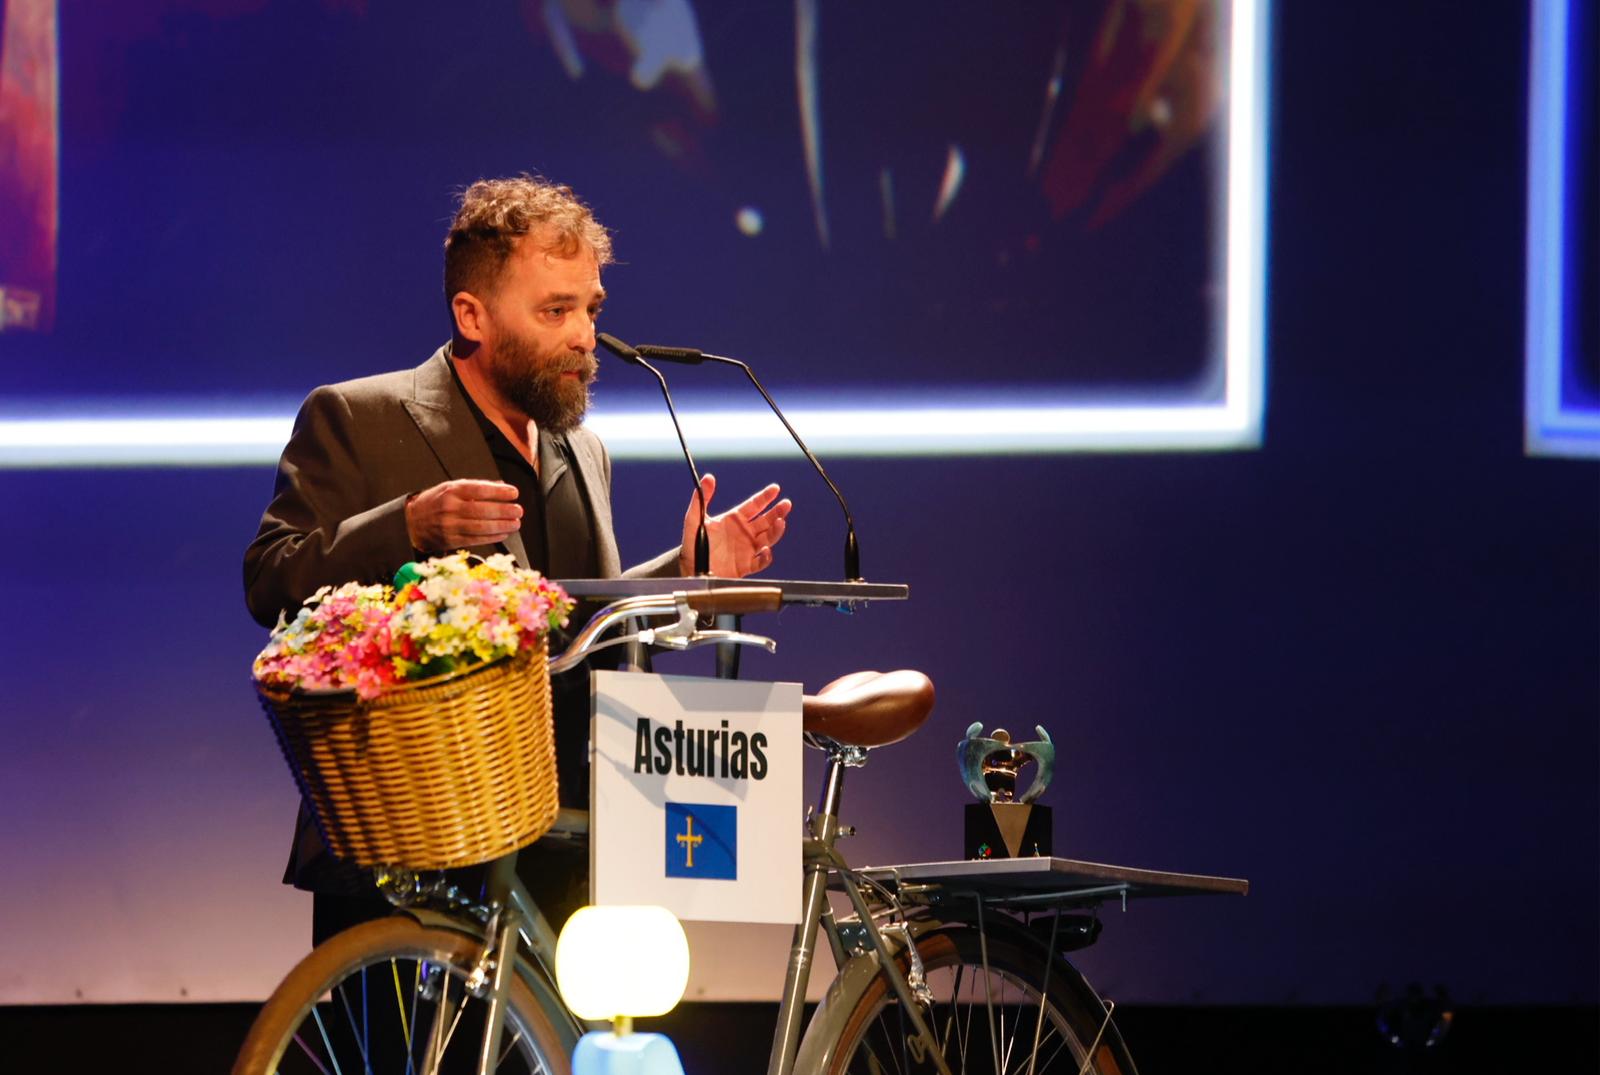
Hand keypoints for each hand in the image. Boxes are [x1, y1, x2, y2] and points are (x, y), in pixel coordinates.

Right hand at [405, 479, 521, 552]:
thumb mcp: (451, 487)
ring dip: (502, 526)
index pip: (479, 490)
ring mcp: (450, 525)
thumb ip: (475, 487)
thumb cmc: (435, 502)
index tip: (514, 493)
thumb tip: (500, 487)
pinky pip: (476, 539)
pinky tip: (503, 533)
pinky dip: (492, 537)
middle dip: (504, 511)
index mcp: (451, 491)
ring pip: (481, 527)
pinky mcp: (451, 540)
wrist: (412, 521)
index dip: (499, 492)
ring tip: (515, 523)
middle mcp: (450, 508)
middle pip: (482, 510)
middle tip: (518, 510)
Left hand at [679, 474, 791, 576]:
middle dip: (777, 512)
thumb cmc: (692, 542)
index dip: (765, 497)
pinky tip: (766, 550)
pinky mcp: (746, 565)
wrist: (690, 567)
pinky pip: (761, 561)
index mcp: (735, 519)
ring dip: (776, 531)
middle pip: (766, 520)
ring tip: (780, 522)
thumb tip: (708, 477)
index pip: (754, 505)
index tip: (775, 488)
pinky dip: (766, 557)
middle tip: (786, 504)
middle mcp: (744, 532)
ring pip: (768, 538)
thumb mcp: (695, 518)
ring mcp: (747, 549)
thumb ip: (701, 498)